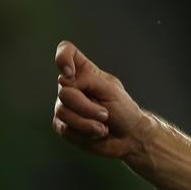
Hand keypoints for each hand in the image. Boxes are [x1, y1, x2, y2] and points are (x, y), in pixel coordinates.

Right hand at [52, 40, 146, 158]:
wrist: (128, 137)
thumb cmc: (124, 110)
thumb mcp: (111, 90)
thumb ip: (88, 80)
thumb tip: (64, 79)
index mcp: (86, 72)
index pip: (66, 52)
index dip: (63, 58)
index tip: (70, 73)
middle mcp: (71, 87)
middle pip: (65, 92)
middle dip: (87, 107)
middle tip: (105, 114)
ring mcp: (64, 106)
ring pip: (63, 111)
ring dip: (88, 122)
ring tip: (103, 126)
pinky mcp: (62, 125)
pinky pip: (65, 128)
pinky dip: (85, 132)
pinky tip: (96, 133)